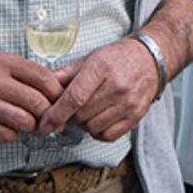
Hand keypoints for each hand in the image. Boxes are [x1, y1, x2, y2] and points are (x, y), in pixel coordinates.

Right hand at [0, 52, 63, 143]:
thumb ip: (25, 73)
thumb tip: (57, 91)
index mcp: (2, 62)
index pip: (43, 78)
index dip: (57, 91)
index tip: (60, 99)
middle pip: (37, 102)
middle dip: (48, 112)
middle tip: (48, 116)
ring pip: (25, 122)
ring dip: (32, 125)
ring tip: (28, 122)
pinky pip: (7, 135)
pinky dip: (12, 133)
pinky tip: (7, 126)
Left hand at [40, 38, 158, 140]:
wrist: (150, 60)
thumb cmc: (117, 58)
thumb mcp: (89, 58)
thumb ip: (65, 75)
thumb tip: (43, 91)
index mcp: (102, 67)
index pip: (74, 98)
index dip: (55, 115)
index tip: (44, 124)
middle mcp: (117, 85)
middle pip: (81, 115)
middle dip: (69, 116)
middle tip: (70, 108)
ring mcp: (129, 102)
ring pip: (92, 127)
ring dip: (84, 124)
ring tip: (88, 111)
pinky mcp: (136, 115)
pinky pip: (108, 135)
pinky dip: (98, 131)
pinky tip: (99, 118)